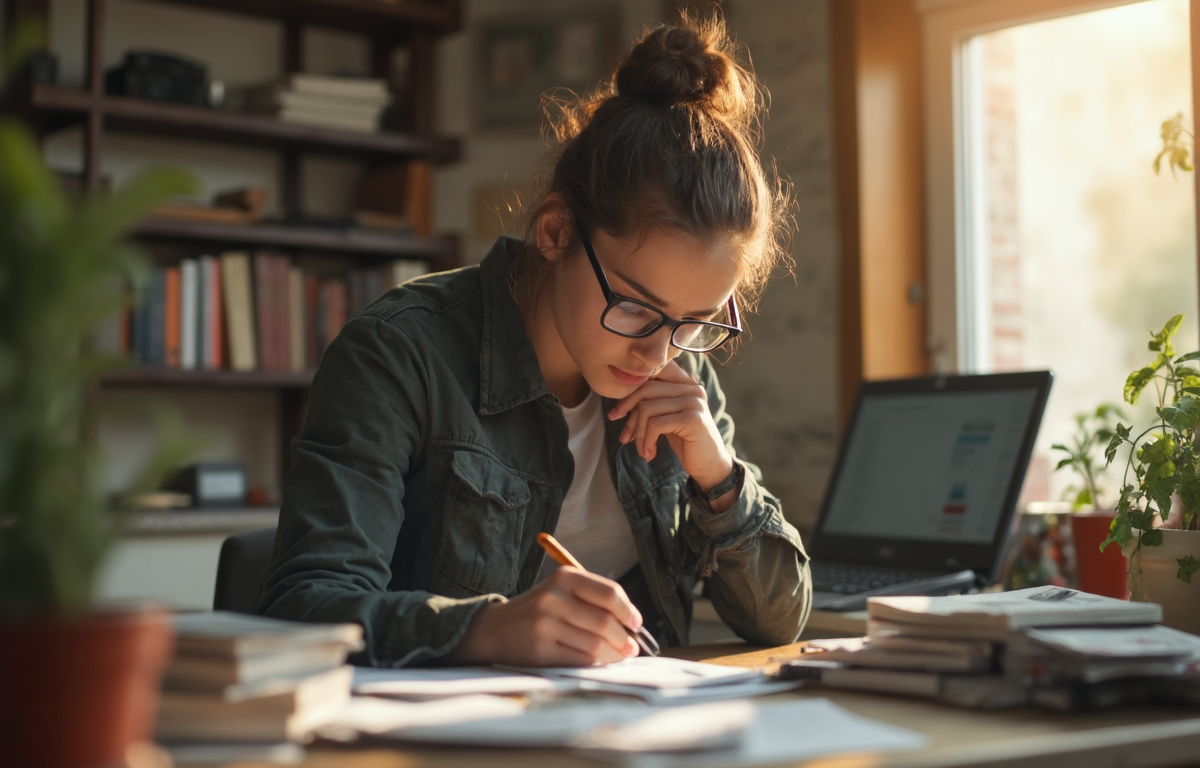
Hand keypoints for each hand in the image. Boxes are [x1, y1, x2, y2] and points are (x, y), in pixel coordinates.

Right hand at [445, 567, 641, 665]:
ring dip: (614, 655)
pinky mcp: (540, 650)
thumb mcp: (561, 592)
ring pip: (596, 645)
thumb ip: (593, 601)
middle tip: (631, 648)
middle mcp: (553, 598)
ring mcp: (545, 625)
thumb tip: (633, 625)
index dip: (629, 611)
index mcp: (564, 578)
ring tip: (617, 656)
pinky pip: (580, 660)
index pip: (609, 593)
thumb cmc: (539, 612)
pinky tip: (597, 662)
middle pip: (606, 622)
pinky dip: (595, 664)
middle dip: (624, 639)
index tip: (636, 624)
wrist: (495, 629)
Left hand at [607, 360, 734, 499]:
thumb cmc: (685, 441)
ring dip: (639, 434)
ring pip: (647, 408)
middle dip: (630, 416)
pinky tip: (650, 453)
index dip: (630, 393)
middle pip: (646, 390)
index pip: (651, 375)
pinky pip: (656, 424)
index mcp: (684, 383)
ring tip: (642, 450)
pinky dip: (647, 441)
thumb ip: (651, 404)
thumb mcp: (666, 418)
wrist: (709, 465)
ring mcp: (693, 402)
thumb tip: (620, 403)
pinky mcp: (692, 419)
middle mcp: (691, 388)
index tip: (616, 414)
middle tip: (624, 438)